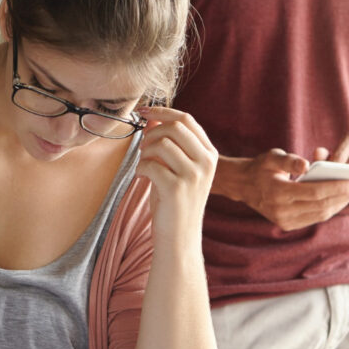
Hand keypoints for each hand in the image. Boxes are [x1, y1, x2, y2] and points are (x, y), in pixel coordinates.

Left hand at [134, 107, 217, 244]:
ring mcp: (193, 175)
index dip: (162, 112)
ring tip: (143, 164)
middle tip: (142, 147)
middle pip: (175, 126)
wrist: (179, 236)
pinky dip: (140, 168)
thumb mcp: (176, 168)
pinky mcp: (177, 188)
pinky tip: (142, 177)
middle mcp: (206, 162)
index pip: (187, 119)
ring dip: (145, 151)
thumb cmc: (175, 201)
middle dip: (152, 132)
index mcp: (209, 154)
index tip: (144, 112)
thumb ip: (169, 143)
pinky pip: (150, 164)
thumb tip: (152, 118)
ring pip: (162, 143)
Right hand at [240, 148, 348, 230]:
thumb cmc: (261, 168)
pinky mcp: (286, 225)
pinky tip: (338, 199)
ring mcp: (283, 220)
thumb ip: (290, 160)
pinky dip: (328, 209)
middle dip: (343, 196)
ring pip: (320, 214)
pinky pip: (313, 218)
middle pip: (321, 206)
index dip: (337, 187)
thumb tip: (307, 165)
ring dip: (338, 204)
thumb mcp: (272, 157)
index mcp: (277, 192)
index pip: (314, 192)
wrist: (243, 185)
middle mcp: (280, 210)